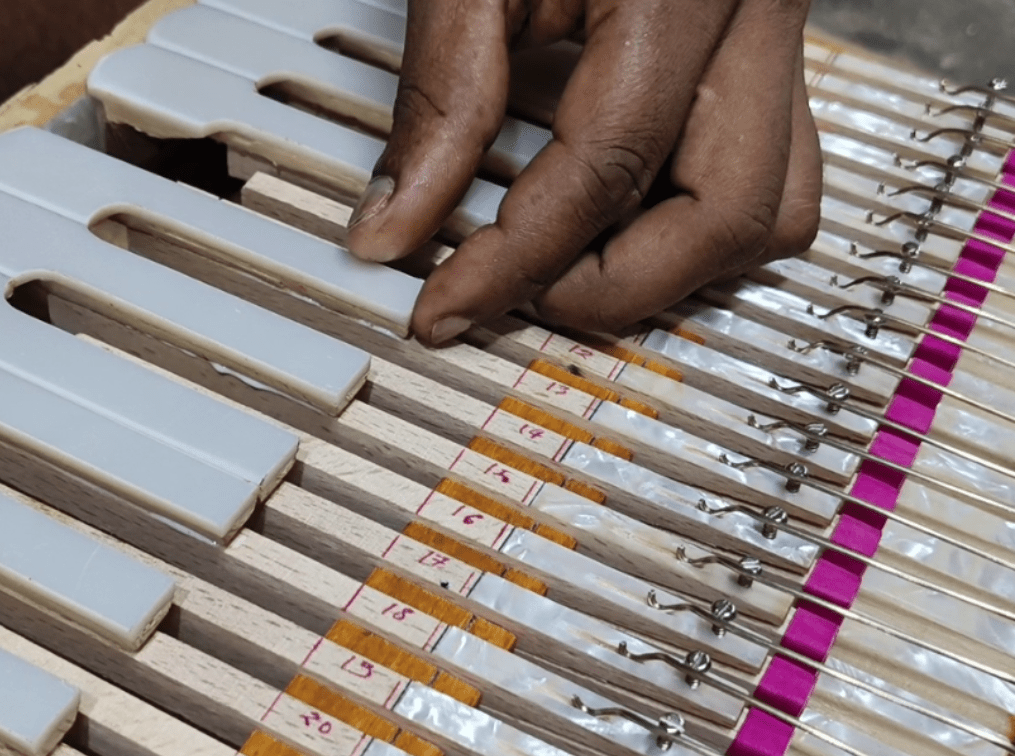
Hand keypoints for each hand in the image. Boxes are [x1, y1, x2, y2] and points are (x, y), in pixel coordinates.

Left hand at [346, 0, 821, 343]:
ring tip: (562, 265)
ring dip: (667, 268)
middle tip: (512, 297)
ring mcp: (778, 32)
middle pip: (732, 216)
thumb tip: (398, 226)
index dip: (516, 260)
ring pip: (775, 210)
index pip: (608, 167)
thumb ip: (437, 97)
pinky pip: (768, 170)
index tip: (443, 305)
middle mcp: (758, 9)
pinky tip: (608, 213)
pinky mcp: (766, 47)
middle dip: (611, 289)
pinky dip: (691, 220)